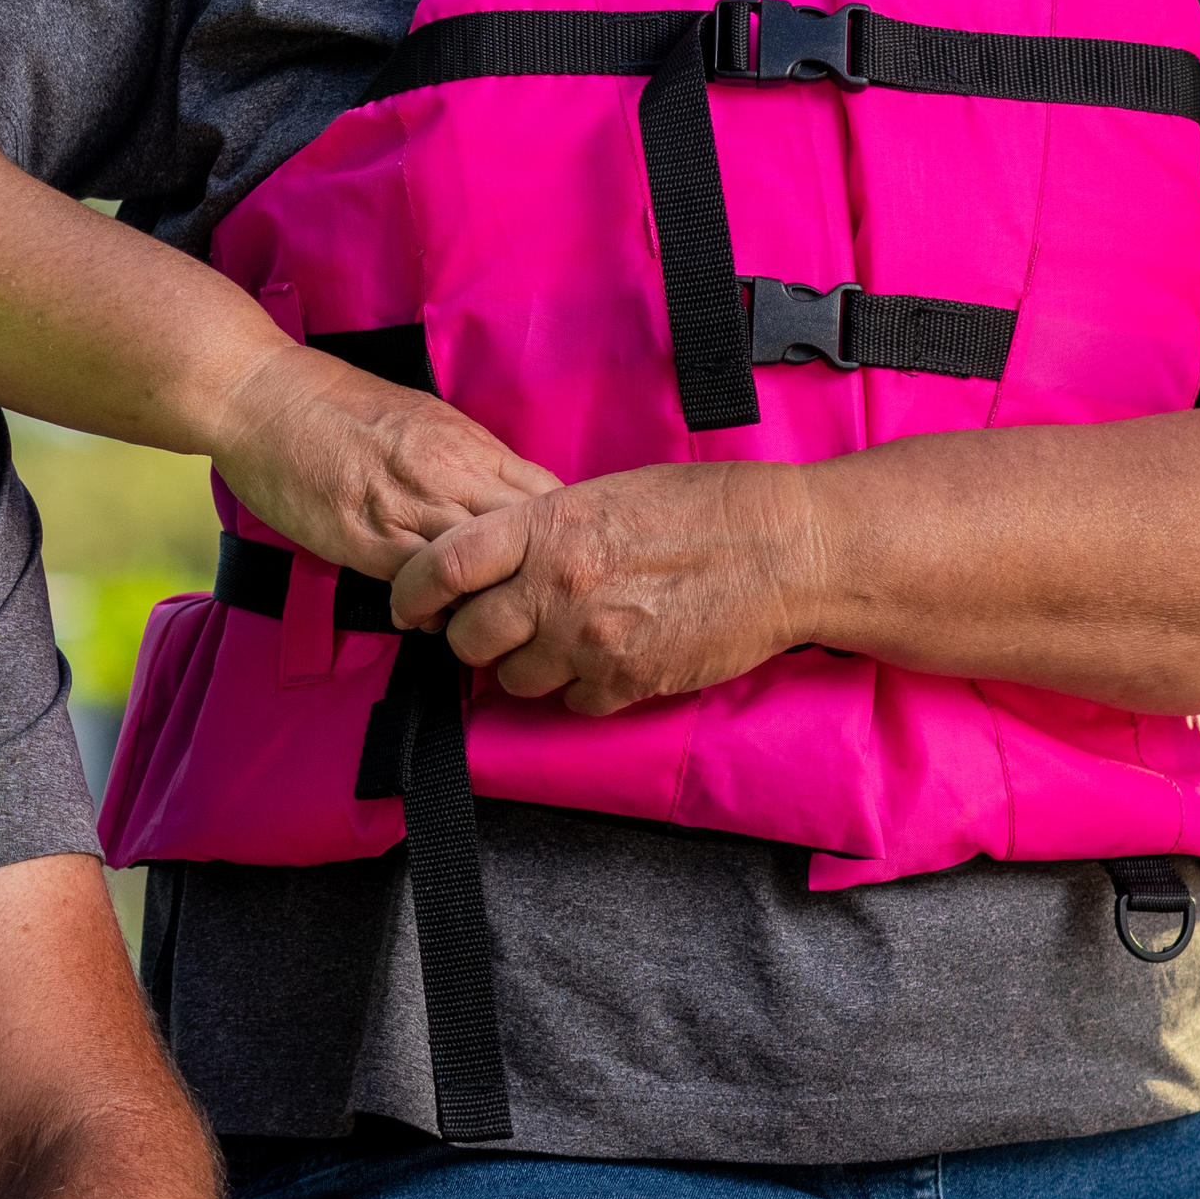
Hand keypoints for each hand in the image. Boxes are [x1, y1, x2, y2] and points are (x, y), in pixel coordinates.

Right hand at [207, 340, 558, 582]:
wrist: (260, 394)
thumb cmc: (329, 401)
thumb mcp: (418, 416)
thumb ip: (461, 456)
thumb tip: (491, 494)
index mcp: (467, 442)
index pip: (546, 496)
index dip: (554, 534)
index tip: (541, 556)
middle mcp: (449, 473)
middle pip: (526, 538)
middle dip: (530, 574)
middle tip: (517, 599)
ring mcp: (409, 506)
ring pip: (480, 568)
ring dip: (482, 598)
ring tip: (474, 617)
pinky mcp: (364, 538)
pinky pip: (421, 587)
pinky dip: (432, 608)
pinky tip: (426, 613)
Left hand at [389, 461, 825, 714]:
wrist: (786, 550)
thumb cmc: (705, 509)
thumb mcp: (606, 495)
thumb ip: (543, 528)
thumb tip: (498, 556)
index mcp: (545, 526)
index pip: (442, 567)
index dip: (413, 593)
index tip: (413, 606)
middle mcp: (555, 586)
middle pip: (468, 638)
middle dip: (473, 638)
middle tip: (496, 629)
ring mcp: (588, 639)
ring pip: (514, 680)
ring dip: (526, 667)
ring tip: (560, 642)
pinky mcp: (626, 680)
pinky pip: (573, 703)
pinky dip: (581, 690)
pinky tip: (607, 660)